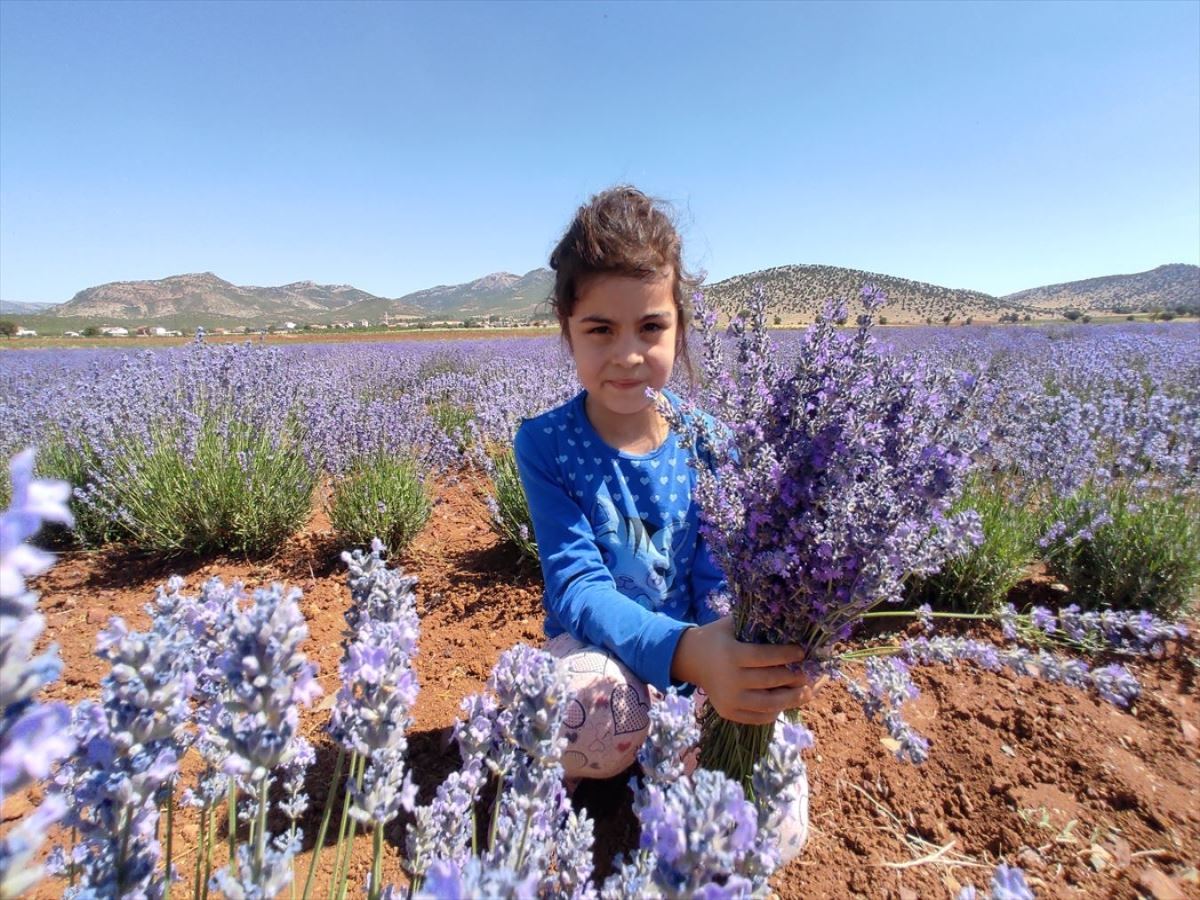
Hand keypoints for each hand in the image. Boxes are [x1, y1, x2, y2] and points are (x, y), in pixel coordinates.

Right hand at [671, 616, 822, 724]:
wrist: (691, 660)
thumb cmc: (718, 638)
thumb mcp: (732, 624)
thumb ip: (755, 623)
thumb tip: (788, 620)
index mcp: (731, 655)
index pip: (764, 657)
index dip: (786, 655)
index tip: (802, 653)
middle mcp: (729, 679)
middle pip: (770, 681)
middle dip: (793, 677)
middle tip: (809, 674)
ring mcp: (729, 699)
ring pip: (768, 704)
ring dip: (791, 699)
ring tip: (806, 692)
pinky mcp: (728, 713)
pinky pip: (758, 717)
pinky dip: (775, 711)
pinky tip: (786, 702)